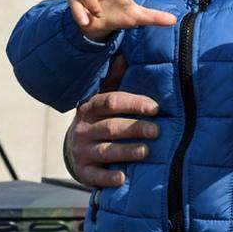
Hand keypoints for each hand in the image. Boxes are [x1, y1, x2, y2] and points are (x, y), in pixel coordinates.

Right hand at [65, 57, 159, 187]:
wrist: (75, 151)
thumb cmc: (99, 120)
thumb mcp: (102, 99)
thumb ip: (115, 79)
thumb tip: (125, 54)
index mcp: (89, 108)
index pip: (110, 101)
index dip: (133, 103)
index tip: (155, 107)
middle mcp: (83, 129)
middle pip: (111, 127)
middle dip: (135, 128)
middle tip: (156, 131)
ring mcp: (82, 151)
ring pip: (106, 151)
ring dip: (127, 151)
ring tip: (146, 151)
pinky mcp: (84, 172)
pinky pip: (96, 176)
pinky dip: (109, 178)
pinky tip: (123, 178)